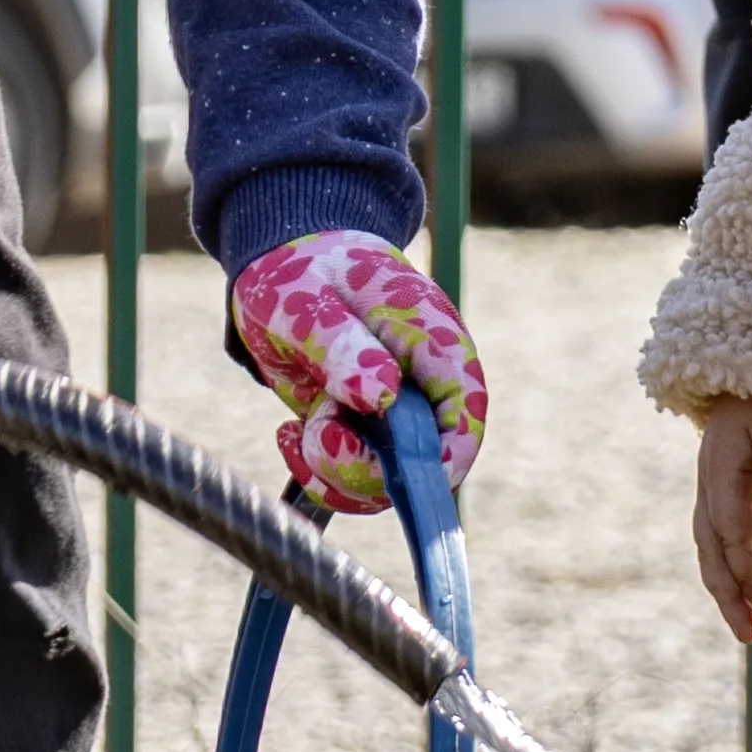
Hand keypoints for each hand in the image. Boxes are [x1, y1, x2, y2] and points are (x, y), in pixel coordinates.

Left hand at [228, 228, 491, 512]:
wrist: (285, 269)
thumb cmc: (303, 273)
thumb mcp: (308, 300)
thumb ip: (342, 345)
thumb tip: (383, 395)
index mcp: (432, 341)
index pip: (466, 408)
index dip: (447, 455)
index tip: (401, 476)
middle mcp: (422, 387)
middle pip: (424, 462)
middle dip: (364, 466)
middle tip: (317, 427)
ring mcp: (393, 416)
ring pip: (385, 482)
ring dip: (333, 469)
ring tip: (299, 425)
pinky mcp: (362, 434)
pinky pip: (352, 481)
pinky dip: (317, 473)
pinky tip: (290, 435)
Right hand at [693, 401, 751, 641]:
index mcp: (719, 470)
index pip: (731, 531)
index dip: (749, 570)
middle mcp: (713, 487)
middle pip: (715, 551)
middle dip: (732, 595)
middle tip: (750, 635)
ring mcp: (723, 494)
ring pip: (728, 551)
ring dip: (749, 588)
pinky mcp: (740, 497)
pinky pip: (745, 540)